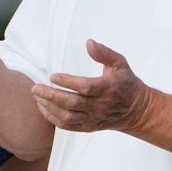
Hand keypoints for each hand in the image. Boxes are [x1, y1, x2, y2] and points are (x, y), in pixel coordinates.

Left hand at [32, 39, 151, 132]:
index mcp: (107, 89)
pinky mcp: (89, 127)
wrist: (136, 110)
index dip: (67, 82)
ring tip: (37, 97)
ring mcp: (93, 119)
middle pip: (72, 103)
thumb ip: (104, 53)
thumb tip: (88, 42)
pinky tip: (44, 108)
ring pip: (67, 116)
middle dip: (51, 96)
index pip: (84, 87)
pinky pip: (67, 126)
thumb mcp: (120, 63)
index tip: (53, 76)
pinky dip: (53, 118)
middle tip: (35, 88)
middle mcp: (100, 106)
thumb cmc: (126, 83)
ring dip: (49, 107)